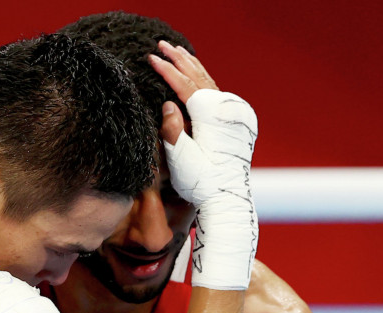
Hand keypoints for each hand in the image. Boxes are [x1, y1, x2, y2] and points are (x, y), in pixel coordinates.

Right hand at [149, 41, 258, 290]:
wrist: (227, 199)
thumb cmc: (202, 183)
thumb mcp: (182, 162)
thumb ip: (173, 132)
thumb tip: (168, 105)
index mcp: (210, 117)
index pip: (185, 85)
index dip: (167, 70)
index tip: (150, 58)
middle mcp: (224, 111)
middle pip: (199, 76)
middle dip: (179, 59)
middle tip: (161, 44)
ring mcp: (230, 115)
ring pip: (208, 80)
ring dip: (191, 65)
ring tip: (176, 51)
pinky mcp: (232, 121)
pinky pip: (215, 90)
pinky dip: (202, 77)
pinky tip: (195, 73)